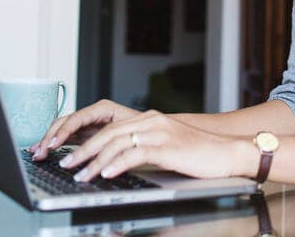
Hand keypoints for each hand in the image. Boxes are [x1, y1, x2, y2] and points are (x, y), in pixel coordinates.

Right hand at [29, 99, 140, 159]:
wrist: (157, 135)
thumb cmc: (146, 131)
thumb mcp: (131, 134)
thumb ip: (115, 141)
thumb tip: (101, 154)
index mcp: (104, 109)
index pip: (78, 118)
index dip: (64, 131)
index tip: (54, 144)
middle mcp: (94, 114)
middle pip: (66, 122)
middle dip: (50, 137)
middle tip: (40, 153)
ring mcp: (89, 124)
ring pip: (63, 129)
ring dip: (48, 140)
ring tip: (36, 152)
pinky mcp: (87, 134)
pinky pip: (67, 136)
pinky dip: (54, 143)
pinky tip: (44, 150)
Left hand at [55, 109, 254, 181]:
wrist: (228, 153)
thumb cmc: (199, 155)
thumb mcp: (166, 148)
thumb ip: (143, 149)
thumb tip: (116, 164)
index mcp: (149, 119)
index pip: (109, 127)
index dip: (87, 139)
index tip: (69, 153)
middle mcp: (151, 121)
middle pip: (108, 132)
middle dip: (83, 149)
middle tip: (66, 164)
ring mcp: (160, 131)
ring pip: (117, 142)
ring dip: (94, 160)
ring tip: (80, 174)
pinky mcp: (168, 146)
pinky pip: (136, 153)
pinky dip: (117, 163)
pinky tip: (106, 174)